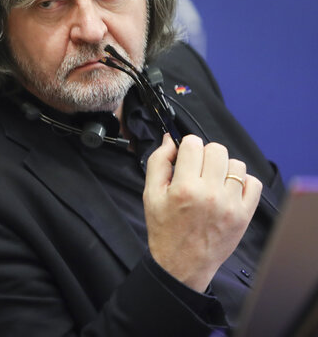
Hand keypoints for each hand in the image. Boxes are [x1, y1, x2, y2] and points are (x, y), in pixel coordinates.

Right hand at [143, 134, 261, 291]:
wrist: (182, 263)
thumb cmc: (165, 230)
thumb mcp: (150, 194)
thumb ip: (158, 162)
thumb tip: (170, 140)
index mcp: (184, 188)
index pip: (192, 144)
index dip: (185, 147)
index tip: (184, 157)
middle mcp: (209, 194)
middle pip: (216, 149)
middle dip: (205, 154)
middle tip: (197, 169)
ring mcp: (230, 205)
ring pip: (236, 164)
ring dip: (223, 168)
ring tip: (213, 181)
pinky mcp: (244, 214)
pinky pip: (253, 183)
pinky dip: (243, 182)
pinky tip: (228, 190)